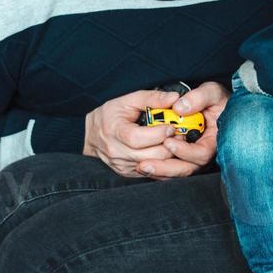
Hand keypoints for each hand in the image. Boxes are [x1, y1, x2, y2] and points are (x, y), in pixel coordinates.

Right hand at [83, 83, 224, 179]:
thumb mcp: (128, 100)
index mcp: (114, 132)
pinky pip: (152, 173)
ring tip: (176, 141)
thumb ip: (152, 98)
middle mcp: (117, 152)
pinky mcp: (128, 174)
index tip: (170, 126)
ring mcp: (123, 166)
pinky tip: (170, 152)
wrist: (91, 135)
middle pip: (150, 155)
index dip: (158, 133)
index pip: (138, 138)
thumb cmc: (110, 115)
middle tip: (180, 134)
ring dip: (170, 155)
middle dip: (170, 144)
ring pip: (154, 166)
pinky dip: (164, 164)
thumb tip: (175, 98)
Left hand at [145, 81, 228, 179]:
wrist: (212, 105)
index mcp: (213, 140)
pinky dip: (158, 170)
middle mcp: (202, 153)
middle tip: (145, 163)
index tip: (168, 142)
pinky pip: (170, 170)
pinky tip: (143, 166)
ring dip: (159, 171)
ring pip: (176, 172)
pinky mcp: (182, 159)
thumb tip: (179, 108)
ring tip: (141, 166)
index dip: (185, 151)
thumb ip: (199, 98)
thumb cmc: (215, 100)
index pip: (202, 154)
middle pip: (186, 169)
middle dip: (165, 168)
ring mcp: (192, 158)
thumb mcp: (212, 92)